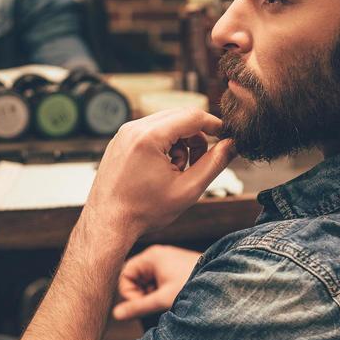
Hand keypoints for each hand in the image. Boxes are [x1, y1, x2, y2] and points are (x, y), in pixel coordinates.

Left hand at [81, 108, 235, 244]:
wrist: (107, 224)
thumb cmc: (143, 212)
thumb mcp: (187, 190)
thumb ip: (214, 164)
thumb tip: (232, 145)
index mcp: (149, 136)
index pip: (192, 116)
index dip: (214, 125)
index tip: (226, 137)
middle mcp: (133, 128)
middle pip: (178, 116)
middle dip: (196, 137)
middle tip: (201, 162)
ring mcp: (123, 134)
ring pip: (165, 124)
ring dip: (179, 143)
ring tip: (176, 172)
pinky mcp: (119, 142)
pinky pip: (149, 132)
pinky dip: (163, 146)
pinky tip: (161, 171)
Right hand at [113, 244, 200, 319]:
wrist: (222, 280)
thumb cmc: (193, 286)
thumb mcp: (163, 299)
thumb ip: (137, 307)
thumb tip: (116, 315)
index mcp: (151, 256)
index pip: (124, 275)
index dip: (129, 293)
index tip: (143, 305)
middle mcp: (156, 255)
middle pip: (134, 278)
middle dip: (141, 294)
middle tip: (155, 304)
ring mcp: (165, 261)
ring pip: (146, 282)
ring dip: (152, 295)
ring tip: (167, 301)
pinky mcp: (173, 268)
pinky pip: (157, 281)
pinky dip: (160, 292)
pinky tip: (172, 298)